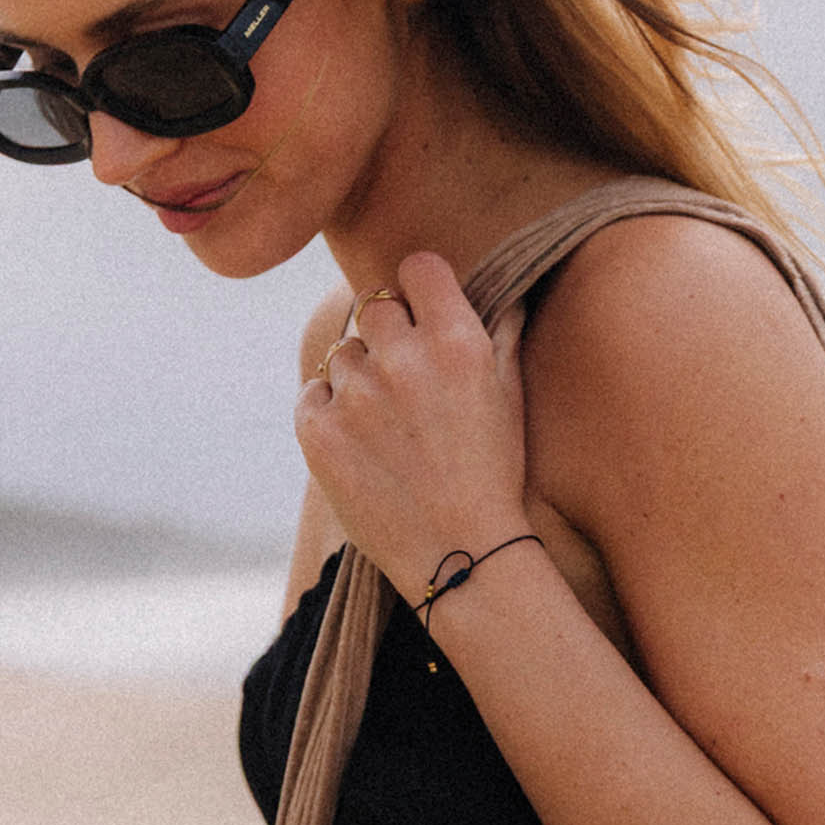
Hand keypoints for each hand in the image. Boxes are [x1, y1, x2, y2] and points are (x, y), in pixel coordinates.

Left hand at [294, 252, 529, 611]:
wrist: (463, 557)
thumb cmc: (495, 477)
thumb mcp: (511, 399)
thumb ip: (503, 334)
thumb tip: (510, 292)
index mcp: (456, 341)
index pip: (418, 267)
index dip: (419, 289)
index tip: (421, 315)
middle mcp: (403, 358)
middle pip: (374, 307)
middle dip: (388, 337)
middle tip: (404, 384)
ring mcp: (356, 395)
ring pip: (343, 354)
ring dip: (358, 379)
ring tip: (386, 428)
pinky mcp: (319, 431)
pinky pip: (313, 394)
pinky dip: (329, 413)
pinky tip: (360, 446)